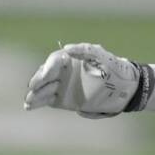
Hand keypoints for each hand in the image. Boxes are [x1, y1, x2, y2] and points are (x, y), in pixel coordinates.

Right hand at [24, 43, 144, 117]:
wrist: (126, 89)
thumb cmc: (115, 69)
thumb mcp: (103, 56)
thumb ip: (85, 50)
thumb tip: (66, 49)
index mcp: (71, 59)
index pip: (54, 61)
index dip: (47, 68)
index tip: (45, 76)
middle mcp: (64, 72)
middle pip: (45, 75)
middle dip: (38, 82)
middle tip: (33, 88)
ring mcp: (63, 86)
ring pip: (44, 89)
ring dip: (35, 94)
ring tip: (28, 101)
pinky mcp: (65, 100)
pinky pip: (48, 100)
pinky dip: (38, 103)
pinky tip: (30, 106)